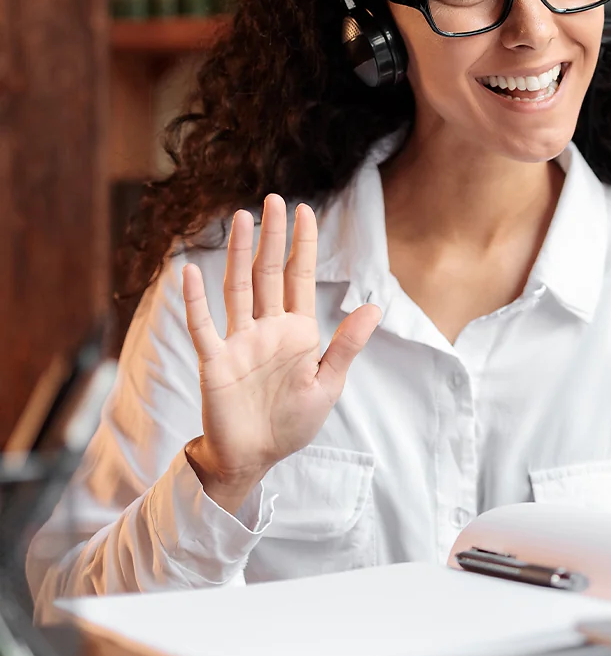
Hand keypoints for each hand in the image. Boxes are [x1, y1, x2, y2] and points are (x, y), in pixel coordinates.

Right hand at [181, 195, 380, 511]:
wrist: (257, 457)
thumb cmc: (293, 422)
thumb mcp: (328, 383)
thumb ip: (347, 345)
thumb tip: (375, 306)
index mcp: (297, 332)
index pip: (300, 278)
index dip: (303, 245)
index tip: (307, 211)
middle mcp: (266, 329)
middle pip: (269, 273)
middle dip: (273, 237)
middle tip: (275, 199)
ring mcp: (239, 341)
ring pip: (238, 287)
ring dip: (240, 254)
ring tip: (243, 218)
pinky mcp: (214, 361)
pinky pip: (202, 325)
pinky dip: (194, 300)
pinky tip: (190, 271)